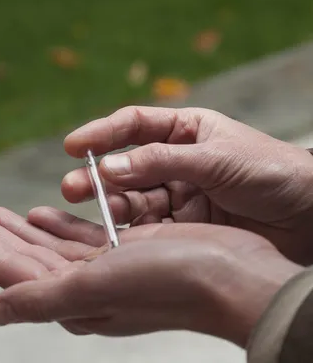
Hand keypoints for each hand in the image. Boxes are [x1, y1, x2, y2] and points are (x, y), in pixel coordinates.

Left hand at [0, 207, 301, 346]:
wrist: (233, 275)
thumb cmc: (169, 283)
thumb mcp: (97, 288)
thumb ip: (41, 299)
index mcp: (72, 301)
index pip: (13, 272)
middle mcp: (85, 290)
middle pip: (26, 259)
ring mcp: (106, 272)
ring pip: (49, 247)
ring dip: (21, 229)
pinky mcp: (125, 252)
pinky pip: (80, 238)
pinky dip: (58, 226)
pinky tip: (42, 214)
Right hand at [62, 106, 312, 263]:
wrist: (312, 217)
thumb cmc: (273, 172)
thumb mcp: (216, 158)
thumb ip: (161, 162)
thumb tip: (109, 167)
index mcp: (186, 132)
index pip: (134, 126)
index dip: (101, 134)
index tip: (73, 146)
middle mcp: (176, 163)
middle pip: (126, 167)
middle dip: (98, 176)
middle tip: (72, 188)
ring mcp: (179, 196)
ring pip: (134, 199)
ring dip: (111, 204)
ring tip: (94, 212)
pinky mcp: (184, 228)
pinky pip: (149, 227)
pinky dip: (131, 232)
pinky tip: (116, 236)